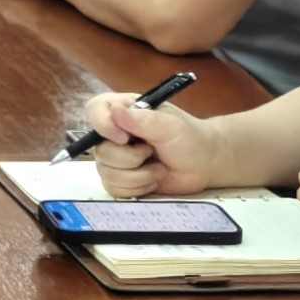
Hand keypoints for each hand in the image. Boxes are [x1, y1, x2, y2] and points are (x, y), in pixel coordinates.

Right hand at [89, 93, 222, 198]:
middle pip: (100, 150)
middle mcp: (114, 133)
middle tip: (152, 152)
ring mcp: (116, 158)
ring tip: (158, 168)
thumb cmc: (189, 138)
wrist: (204, 164)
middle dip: (131, 158)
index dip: (103, 125)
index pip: (95, 110)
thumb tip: (115, 111)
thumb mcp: (169, 125)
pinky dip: (138, 187)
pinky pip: (115, 188)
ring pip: (107, 172)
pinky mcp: (121, 179)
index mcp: (123, 111)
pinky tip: (153, 179)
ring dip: (138, 175)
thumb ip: (142, 119)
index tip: (124, 138)